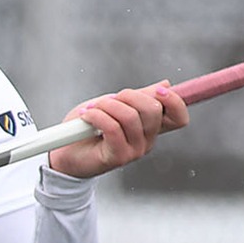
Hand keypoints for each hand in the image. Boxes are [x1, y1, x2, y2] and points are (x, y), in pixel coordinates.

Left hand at [45, 81, 187, 178]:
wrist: (64, 152)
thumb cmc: (87, 129)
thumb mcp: (115, 105)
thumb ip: (139, 97)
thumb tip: (165, 84)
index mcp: (150, 128)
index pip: (179, 117)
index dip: (175, 101)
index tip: (159, 90)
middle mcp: (147, 141)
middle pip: (153, 111)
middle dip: (128, 96)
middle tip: (108, 100)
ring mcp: (134, 151)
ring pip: (130, 116)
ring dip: (106, 106)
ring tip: (92, 109)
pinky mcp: (118, 157)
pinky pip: (112, 128)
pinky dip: (96, 116)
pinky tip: (86, 116)